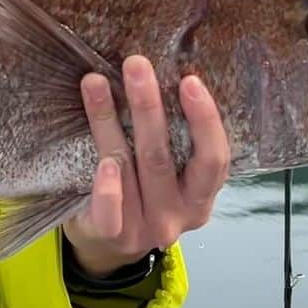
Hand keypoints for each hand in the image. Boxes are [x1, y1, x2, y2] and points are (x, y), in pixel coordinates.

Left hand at [61, 54, 228, 277]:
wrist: (105, 243)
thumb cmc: (137, 191)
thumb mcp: (165, 172)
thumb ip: (169, 139)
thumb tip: (157, 74)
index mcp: (200, 196)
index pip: (213, 158)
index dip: (204, 119)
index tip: (189, 80)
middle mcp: (178, 215)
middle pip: (163, 156)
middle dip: (148, 105)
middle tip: (135, 64)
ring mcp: (146, 228)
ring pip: (128, 167)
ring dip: (109, 120)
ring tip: (94, 81)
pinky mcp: (114, 235)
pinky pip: (112, 211)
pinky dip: (108, 186)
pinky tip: (105, 163)